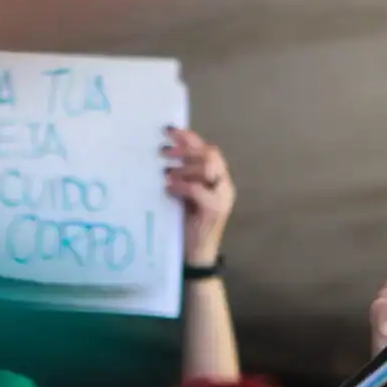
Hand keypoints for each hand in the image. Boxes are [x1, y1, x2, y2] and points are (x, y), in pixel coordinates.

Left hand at [163, 126, 235, 265]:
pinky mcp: (215, 210)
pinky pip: (198, 189)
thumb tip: (163, 154)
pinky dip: (181, 185)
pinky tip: (168, 188)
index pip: (208, 150)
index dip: (190, 138)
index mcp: (218, 180)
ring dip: (183, 168)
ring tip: (165, 174)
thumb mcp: (184, 196)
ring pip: (207, 168)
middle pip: (210, 154)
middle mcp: (224, 186)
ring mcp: (222, 198)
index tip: (169, 130)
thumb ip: (182, 177)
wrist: (196, 256)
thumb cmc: (187, 226)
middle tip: (163, 152)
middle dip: (186, 149)